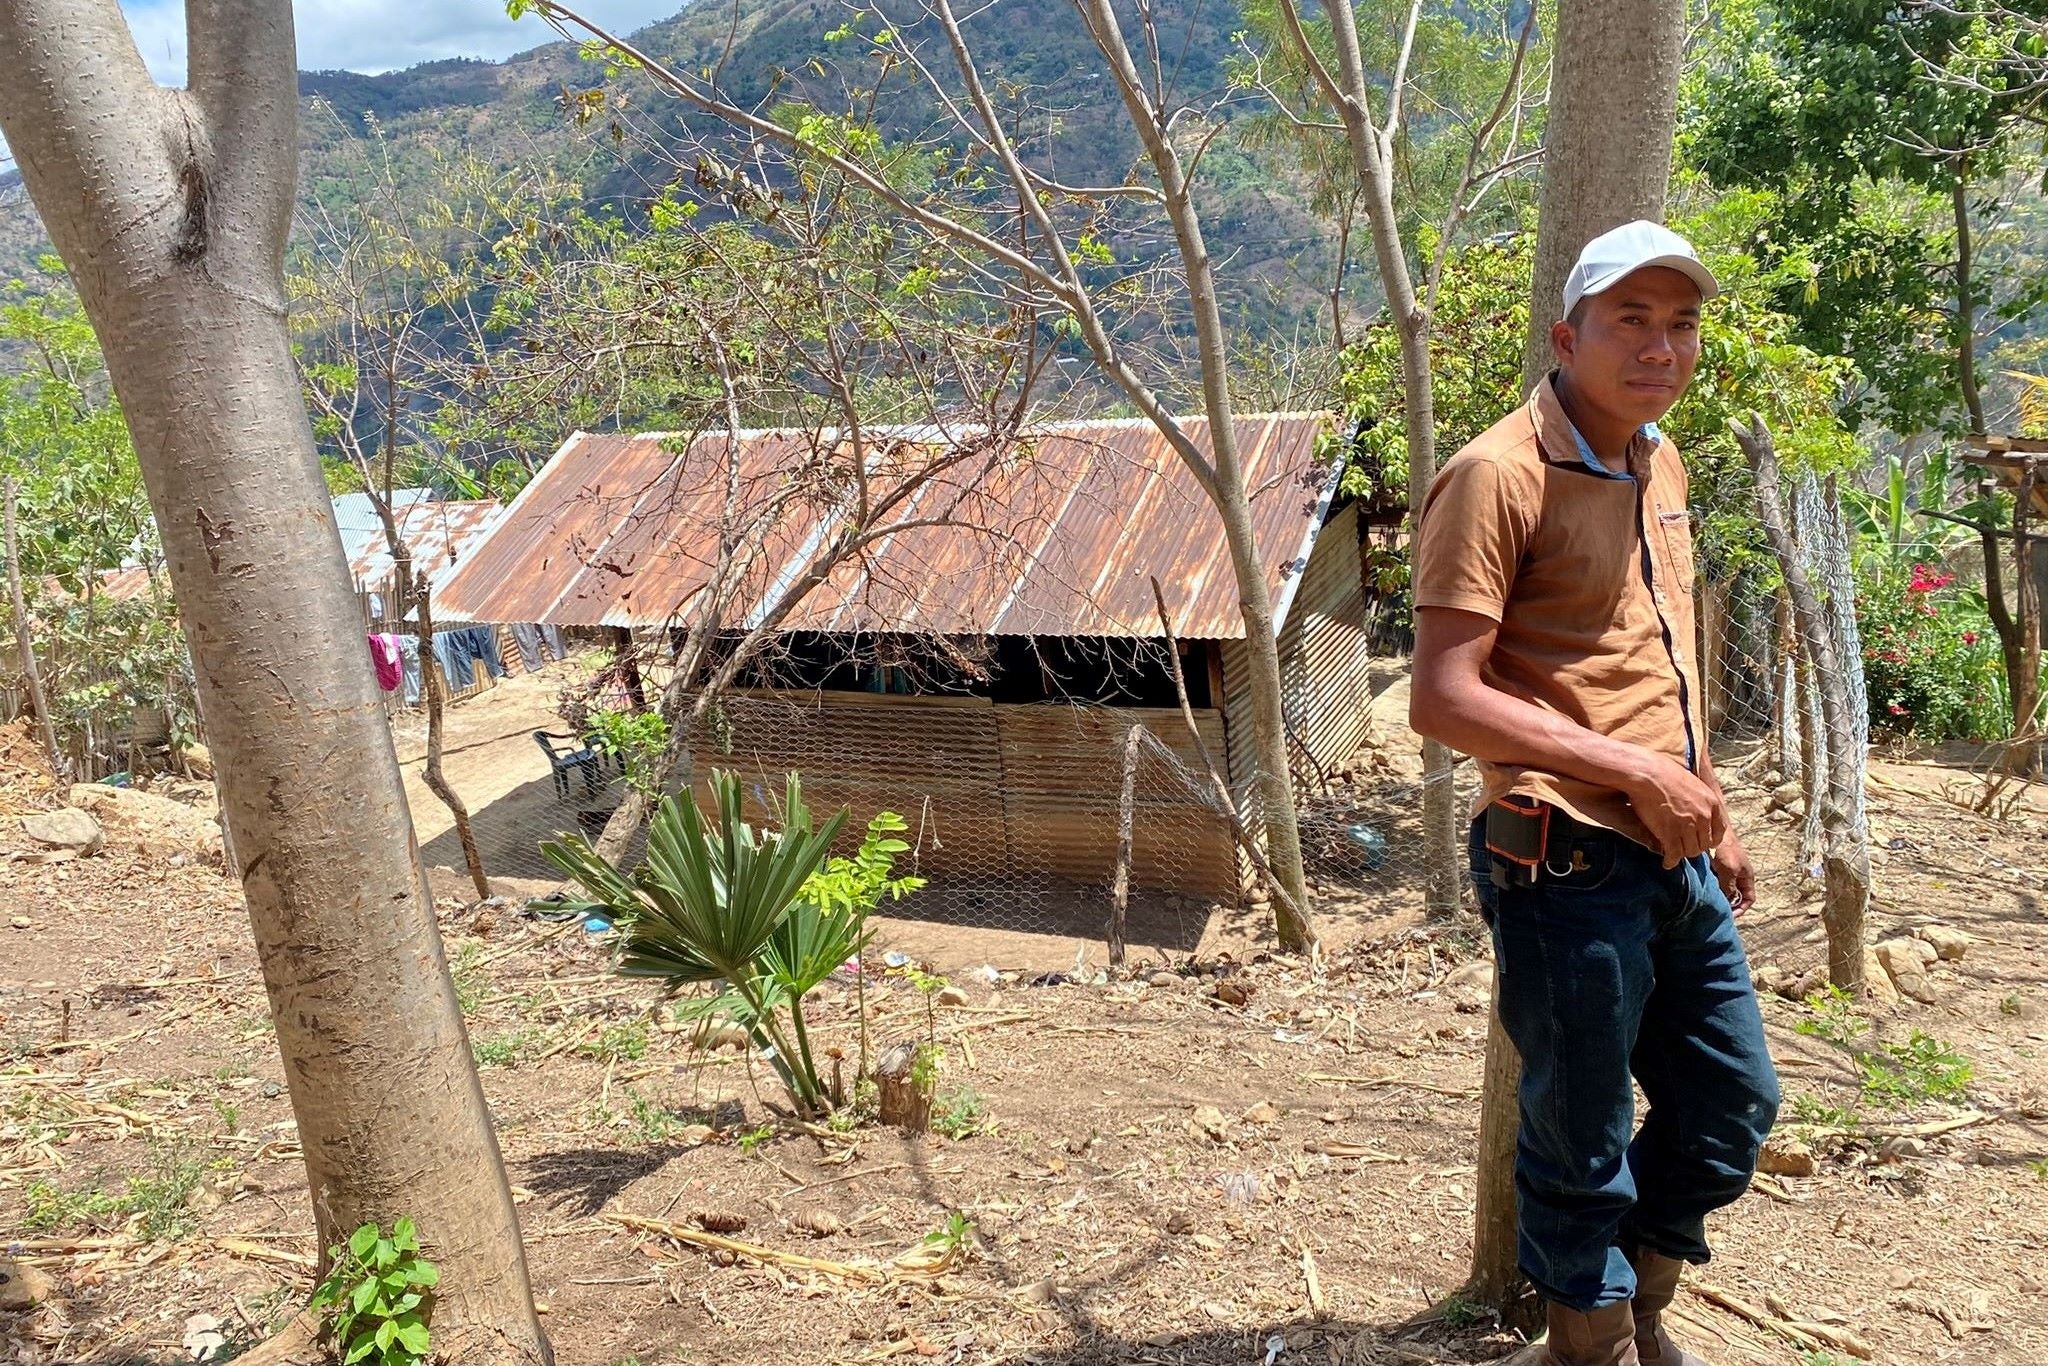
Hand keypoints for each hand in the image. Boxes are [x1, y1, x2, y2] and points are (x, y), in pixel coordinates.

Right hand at [1623, 752, 1726, 867]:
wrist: (1647, 773)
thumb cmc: (1664, 773)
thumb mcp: (1693, 783)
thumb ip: (1699, 800)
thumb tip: (1695, 809)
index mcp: (1712, 803)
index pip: (1719, 831)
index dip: (1710, 840)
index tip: (1702, 842)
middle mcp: (1704, 816)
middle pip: (1704, 844)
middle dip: (1694, 847)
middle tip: (1683, 847)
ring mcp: (1688, 826)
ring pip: (1691, 851)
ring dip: (1682, 854)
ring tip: (1673, 853)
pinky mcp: (1671, 833)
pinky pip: (1674, 854)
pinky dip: (1670, 861)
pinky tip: (1666, 862)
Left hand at [1711, 828, 1755, 912]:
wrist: (1714, 829)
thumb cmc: (1726, 848)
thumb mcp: (1729, 870)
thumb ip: (1729, 887)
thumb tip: (1727, 902)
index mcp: (1747, 877)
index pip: (1749, 899)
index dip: (1741, 909)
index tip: (1730, 916)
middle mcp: (1738, 876)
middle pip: (1735, 897)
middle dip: (1727, 905)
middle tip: (1715, 912)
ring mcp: (1726, 871)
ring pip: (1723, 890)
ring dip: (1717, 896)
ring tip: (1706, 903)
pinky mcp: (1715, 868)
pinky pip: (1714, 882)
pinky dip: (1709, 888)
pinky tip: (1700, 891)